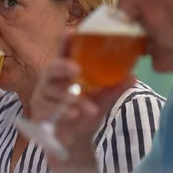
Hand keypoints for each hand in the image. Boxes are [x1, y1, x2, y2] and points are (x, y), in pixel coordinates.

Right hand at [31, 40, 133, 161]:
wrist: (75, 140)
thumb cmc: (85, 113)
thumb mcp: (102, 100)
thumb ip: (114, 88)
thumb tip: (132, 76)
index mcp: (66, 71)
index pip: (65, 51)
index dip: (66, 41)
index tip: (73, 32)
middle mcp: (52, 79)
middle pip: (53, 67)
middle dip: (63, 66)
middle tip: (76, 69)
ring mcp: (44, 94)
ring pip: (53, 90)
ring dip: (69, 97)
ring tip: (84, 106)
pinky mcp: (40, 110)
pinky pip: (50, 108)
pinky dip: (63, 111)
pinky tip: (74, 115)